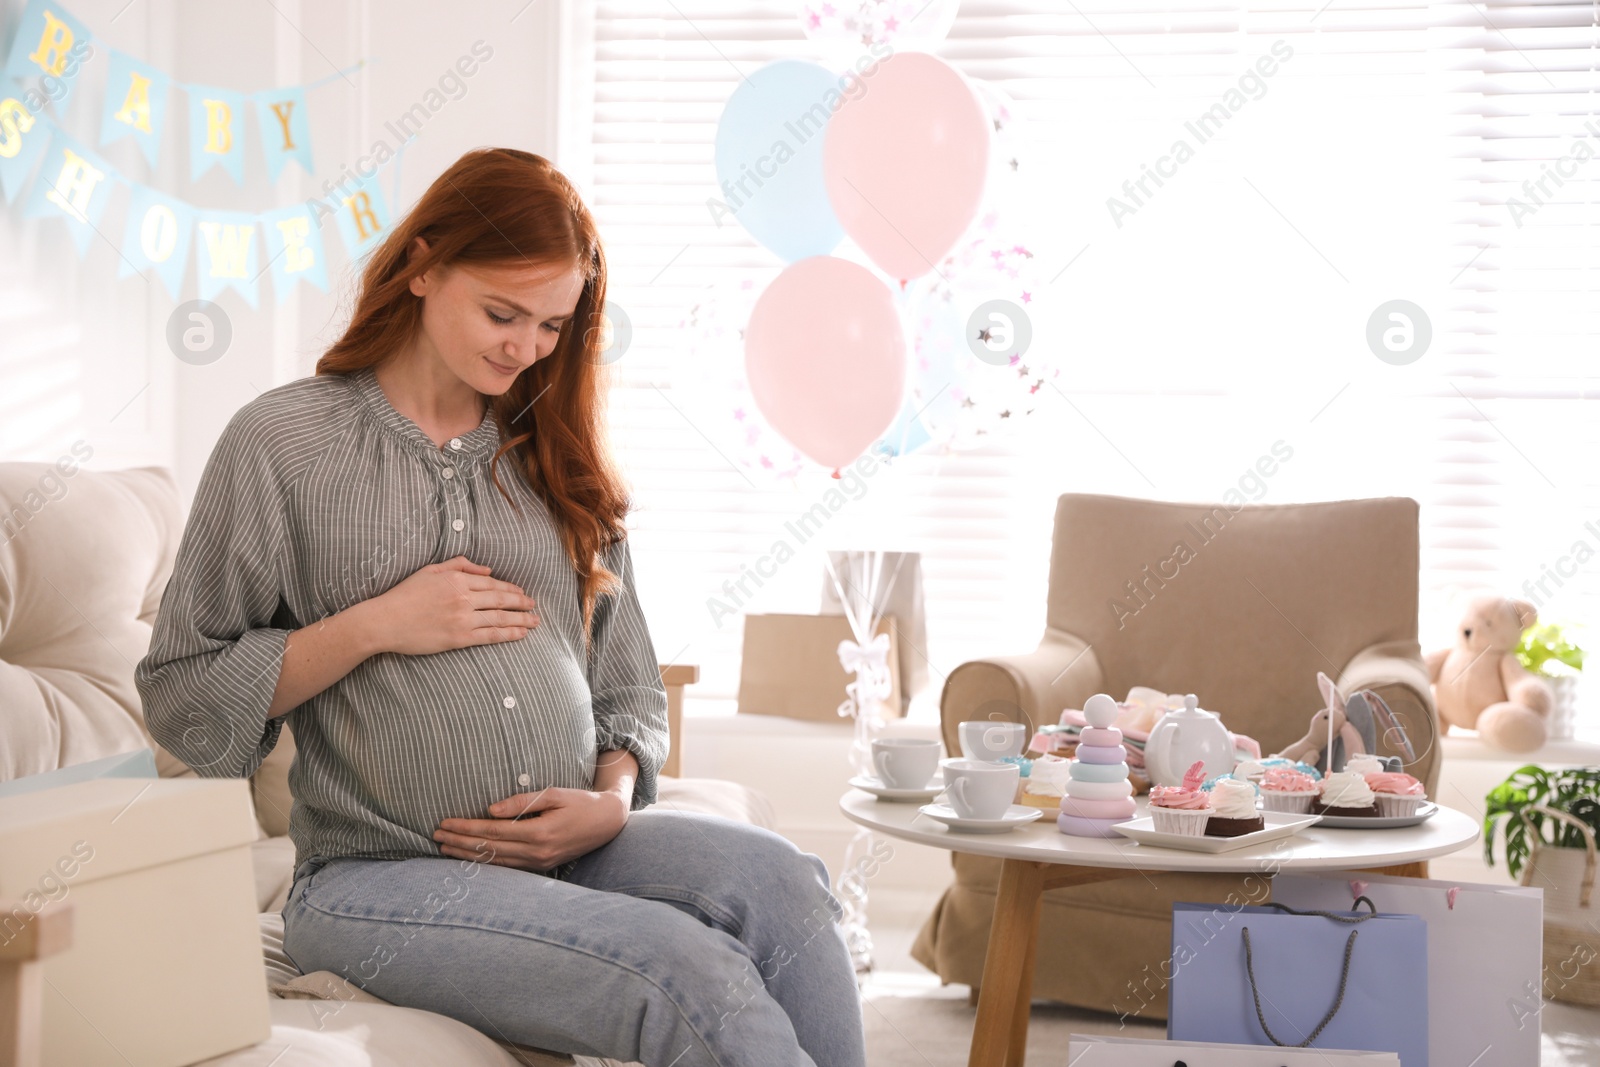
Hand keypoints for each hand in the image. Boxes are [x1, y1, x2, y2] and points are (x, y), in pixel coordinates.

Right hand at [359, 556, 538, 655]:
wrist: (385, 621)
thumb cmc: (405, 595)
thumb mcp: (431, 570)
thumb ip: (459, 565)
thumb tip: (487, 570)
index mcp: (457, 579)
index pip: (492, 583)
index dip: (511, 588)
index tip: (522, 593)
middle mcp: (463, 597)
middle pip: (501, 599)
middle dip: (522, 603)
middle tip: (534, 606)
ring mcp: (462, 618)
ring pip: (500, 618)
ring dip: (521, 619)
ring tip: (535, 621)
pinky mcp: (459, 638)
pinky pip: (490, 635)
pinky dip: (508, 634)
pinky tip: (521, 634)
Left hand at [434, 786, 629, 871]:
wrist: (607, 823)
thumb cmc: (581, 802)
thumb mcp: (554, 793)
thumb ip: (521, 802)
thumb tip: (489, 811)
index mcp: (538, 833)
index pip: (491, 831)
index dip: (465, 828)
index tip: (445, 823)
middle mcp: (536, 852)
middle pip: (488, 849)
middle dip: (459, 842)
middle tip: (436, 836)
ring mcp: (538, 863)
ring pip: (495, 862)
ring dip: (468, 855)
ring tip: (445, 848)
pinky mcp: (541, 866)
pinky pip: (507, 867)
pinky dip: (485, 863)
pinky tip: (471, 858)